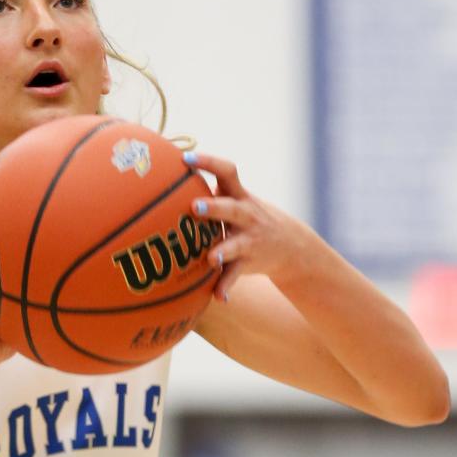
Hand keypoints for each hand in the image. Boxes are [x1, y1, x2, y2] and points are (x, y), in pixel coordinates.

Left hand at [184, 151, 312, 299]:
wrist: (290, 246)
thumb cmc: (247, 219)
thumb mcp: (235, 200)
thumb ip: (209, 191)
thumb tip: (166, 179)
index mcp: (239, 196)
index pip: (227, 172)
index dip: (208, 163)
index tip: (186, 159)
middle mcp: (246, 215)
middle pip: (231, 207)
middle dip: (214, 207)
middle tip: (194, 207)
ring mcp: (249, 240)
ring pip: (236, 244)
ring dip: (223, 250)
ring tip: (211, 258)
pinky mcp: (250, 263)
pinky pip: (236, 275)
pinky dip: (226, 286)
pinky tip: (219, 297)